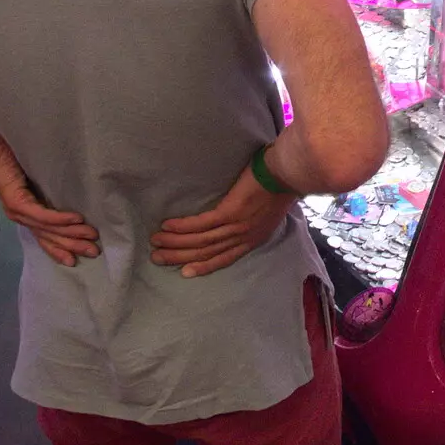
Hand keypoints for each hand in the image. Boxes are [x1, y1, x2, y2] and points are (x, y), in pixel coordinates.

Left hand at [0, 130, 99, 266]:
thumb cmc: (8, 158)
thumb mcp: (31, 179)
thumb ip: (43, 191)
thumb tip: (67, 196)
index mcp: (23, 213)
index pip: (44, 236)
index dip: (59, 249)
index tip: (75, 260)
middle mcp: (20, 217)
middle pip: (49, 237)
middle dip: (72, 246)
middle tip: (94, 251)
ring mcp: (18, 212)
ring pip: (49, 229)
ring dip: (72, 234)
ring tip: (92, 236)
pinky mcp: (18, 203)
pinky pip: (43, 215)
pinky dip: (61, 219)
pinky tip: (77, 220)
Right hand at [150, 163, 293, 276]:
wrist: (288, 173)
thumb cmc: (280, 186)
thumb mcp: (268, 211)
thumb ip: (253, 219)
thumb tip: (239, 217)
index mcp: (253, 239)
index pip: (224, 258)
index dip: (203, 266)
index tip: (185, 271)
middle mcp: (244, 237)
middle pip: (207, 252)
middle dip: (181, 257)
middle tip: (158, 258)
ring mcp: (237, 226)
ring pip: (201, 240)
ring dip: (176, 243)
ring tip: (156, 242)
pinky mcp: (230, 211)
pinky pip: (202, 224)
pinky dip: (183, 227)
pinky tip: (168, 227)